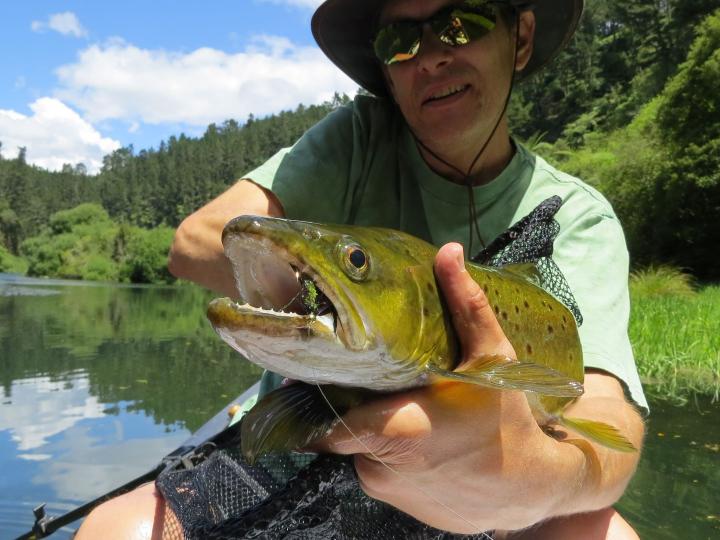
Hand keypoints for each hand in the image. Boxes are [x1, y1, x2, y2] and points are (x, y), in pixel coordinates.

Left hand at [313, 243, 584, 532]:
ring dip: (372, 429)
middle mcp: (381, 468)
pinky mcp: (395, 507)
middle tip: (377, 379)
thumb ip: (465, 305)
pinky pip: (376, 471)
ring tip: (402, 407)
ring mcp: (387, 492)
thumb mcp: (492, 358)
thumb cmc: (508, 420)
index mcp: (396, 430)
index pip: (325, 417)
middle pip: (342, 426)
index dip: (317, 393)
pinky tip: (416, 439)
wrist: (531, 489)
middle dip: (355, 402)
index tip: (325, 369)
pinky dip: (387, 454)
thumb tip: (448, 251)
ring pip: (358, 450)